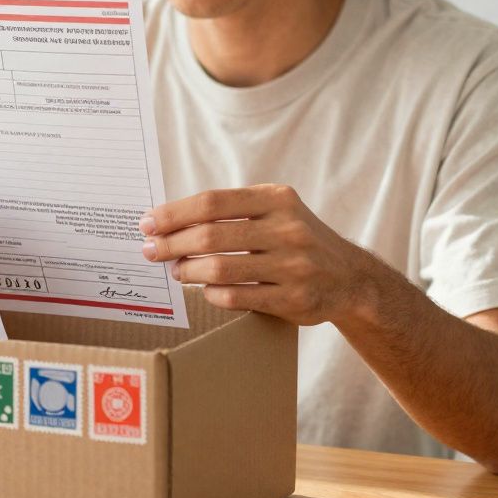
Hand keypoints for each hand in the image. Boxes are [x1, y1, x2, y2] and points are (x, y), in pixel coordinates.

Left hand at [140, 184, 388, 326]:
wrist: (350, 278)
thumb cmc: (296, 240)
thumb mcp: (275, 211)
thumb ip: (231, 211)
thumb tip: (168, 219)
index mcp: (277, 199)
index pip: (212, 202)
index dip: (174, 213)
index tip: (147, 223)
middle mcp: (288, 229)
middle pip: (210, 236)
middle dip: (171, 244)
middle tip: (151, 251)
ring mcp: (293, 265)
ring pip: (220, 269)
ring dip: (188, 271)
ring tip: (177, 270)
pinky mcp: (294, 299)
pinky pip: (236, 297)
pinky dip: (212, 294)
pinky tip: (205, 290)